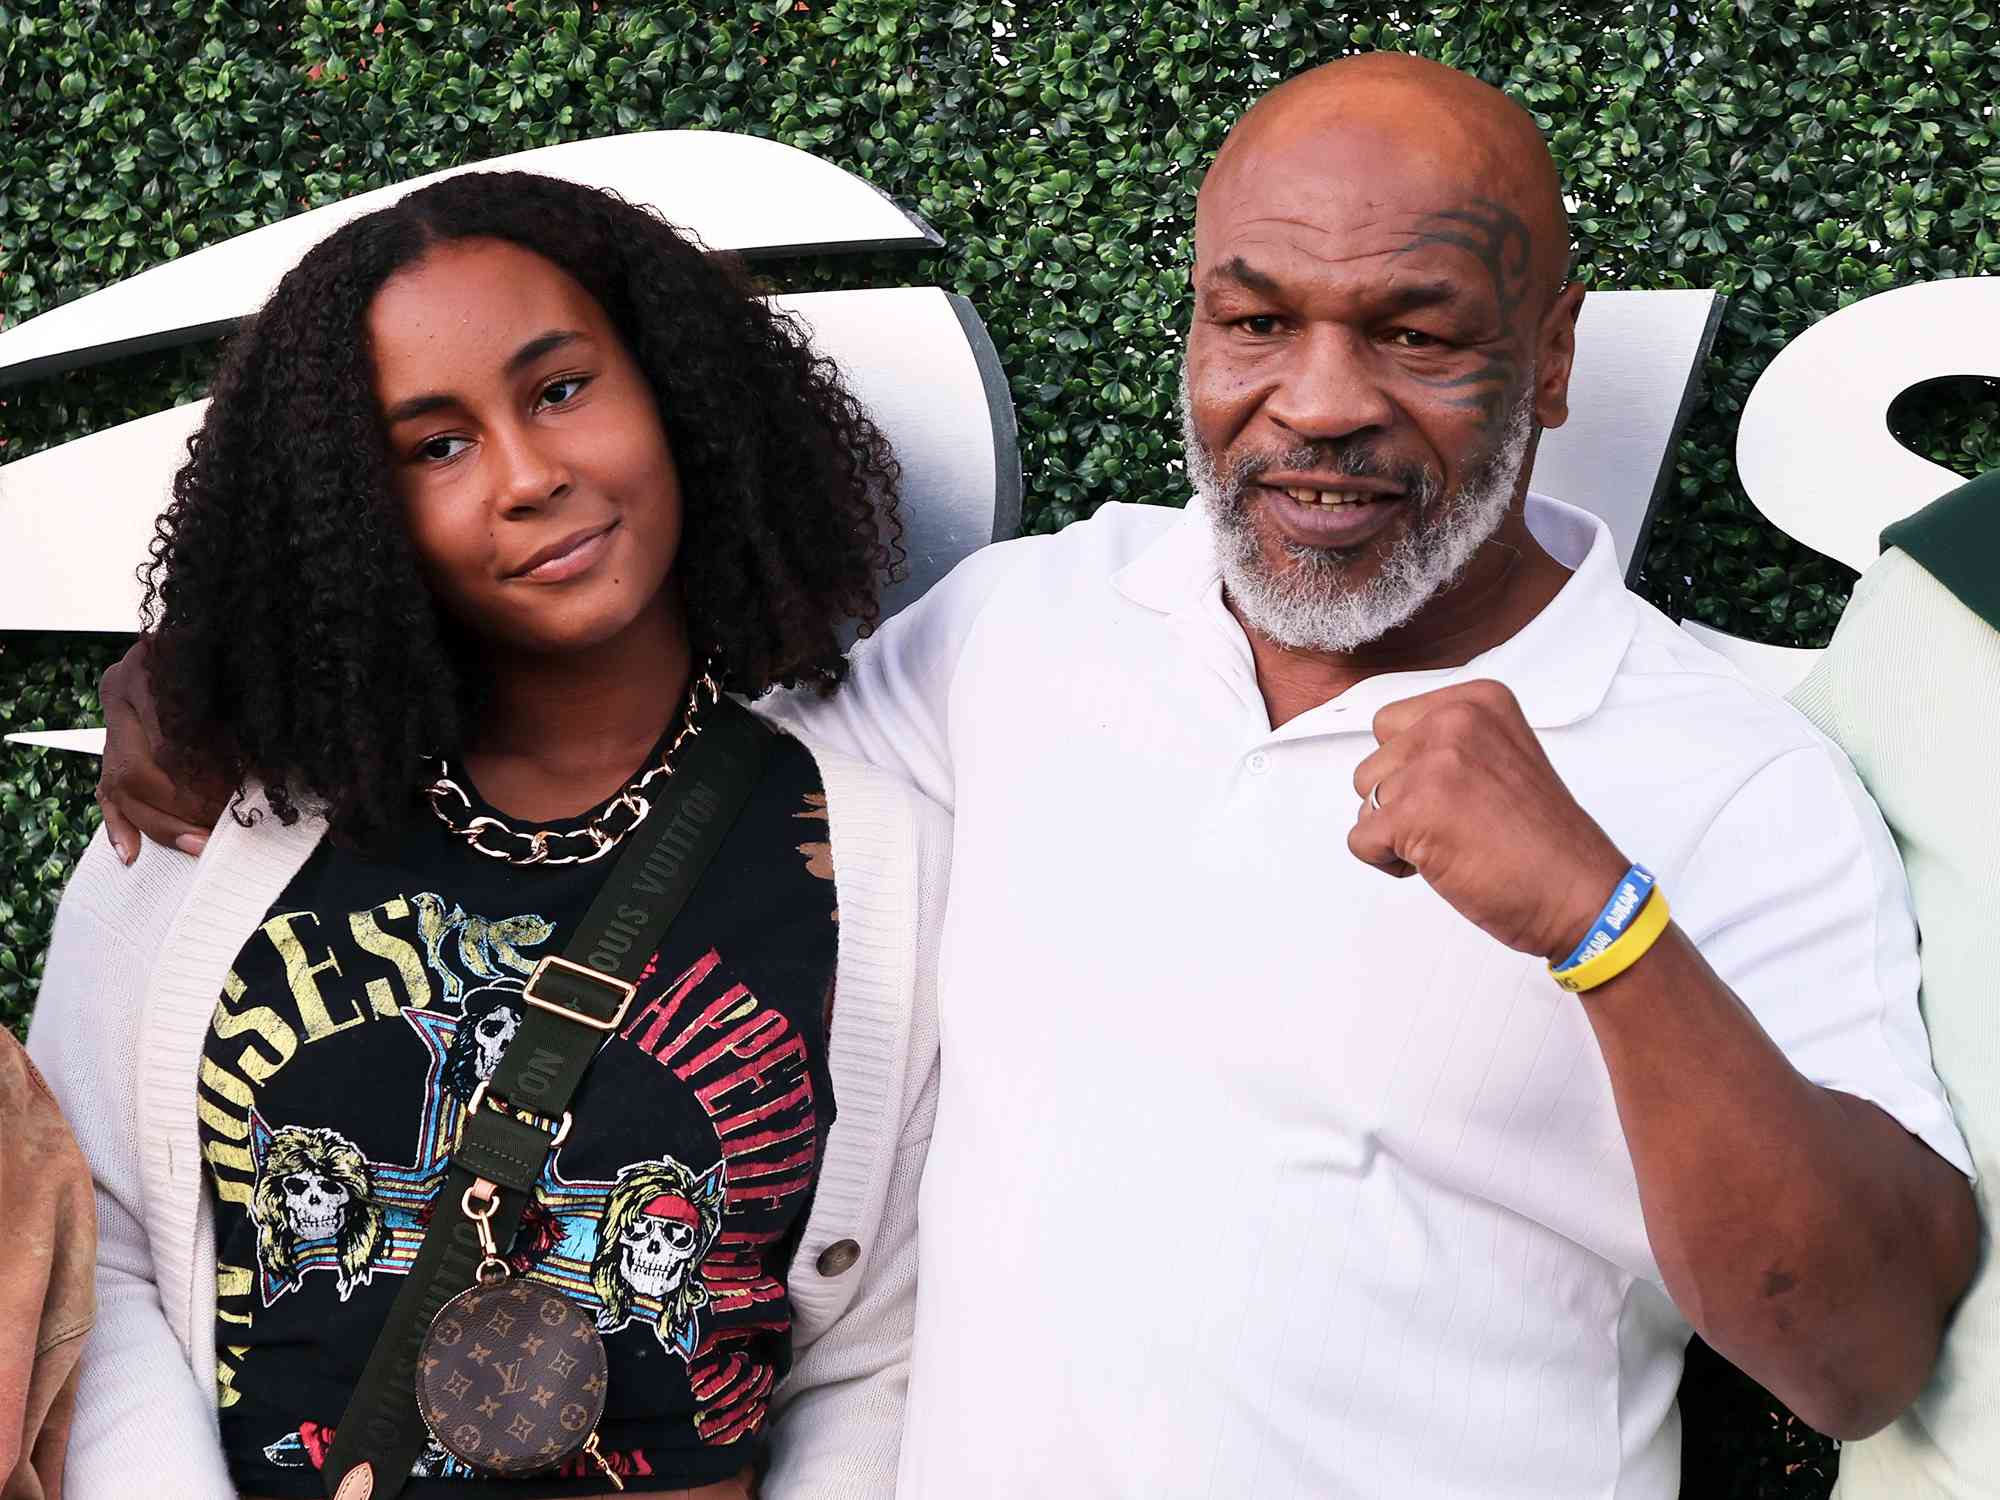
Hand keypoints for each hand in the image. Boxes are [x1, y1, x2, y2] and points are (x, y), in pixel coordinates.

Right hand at [96, 634, 225, 862]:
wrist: (214, 624)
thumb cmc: (234, 652)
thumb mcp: (242, 676)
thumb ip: (247, 719)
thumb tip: (272, 774)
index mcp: (152, 665)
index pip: (169, 740)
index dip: (204, 777)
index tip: (235, 799)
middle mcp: (121, 689)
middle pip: (138, 769)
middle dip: (183, 807)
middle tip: (222, 826)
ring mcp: (110, 717)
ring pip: (120, 785)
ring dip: (162, 823)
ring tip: (200, 844)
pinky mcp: (108, 742)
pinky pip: (105, 792)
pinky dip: (119, 825)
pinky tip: (131, 855)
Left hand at [1349, 679, 1629, 962]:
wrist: (1578, 893)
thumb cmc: (1542, 840)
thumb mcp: (1499, 756)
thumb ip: (1449, 742)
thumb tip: (1391, 754)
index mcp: (1477, 701)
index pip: (1392, 725)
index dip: (1413, 770)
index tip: (1462, 793)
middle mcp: (1455, 721)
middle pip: (1374, 762)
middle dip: (1401, 799)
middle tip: (1459, 822)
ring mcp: (1434, 764)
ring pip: (1365, 800)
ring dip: (1397, 831)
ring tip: (1455, 841)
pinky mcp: (1414, 812)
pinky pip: (1360, 840)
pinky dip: (1391, 864)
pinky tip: (1444, 863)